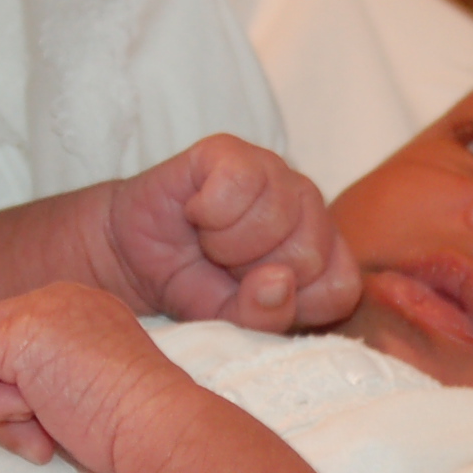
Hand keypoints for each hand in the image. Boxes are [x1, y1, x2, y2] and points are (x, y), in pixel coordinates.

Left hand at [0, 281, 198, 472]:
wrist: (159, 428)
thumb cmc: (134, 428)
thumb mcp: (87, 388)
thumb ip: (49, 378)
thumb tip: (6, 397)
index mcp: (79, 309)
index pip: (8, 340)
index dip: (13, 391)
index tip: (55, 426)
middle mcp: (58, 297)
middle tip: (39, 431)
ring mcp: (40, 307)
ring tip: (43, 424)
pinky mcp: (21, 328)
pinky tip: (40, 414)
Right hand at [96, 135, 359, 331]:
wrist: (132, 257)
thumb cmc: (193, 286)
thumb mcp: (231, 322)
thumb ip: (264, 315)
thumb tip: (279, 281)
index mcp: (324, 250)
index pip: (340, 287)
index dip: (292, 304)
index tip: (253, 298)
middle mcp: (309, 206)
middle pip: (308, 255)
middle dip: (253, 274)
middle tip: (223, 267)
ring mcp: (275, 171)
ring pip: (276, 218)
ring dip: (226, 244)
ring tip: (209, 242)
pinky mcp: (232, 150)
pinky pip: (239, 183)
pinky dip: (207, 211)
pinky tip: (196, 214)